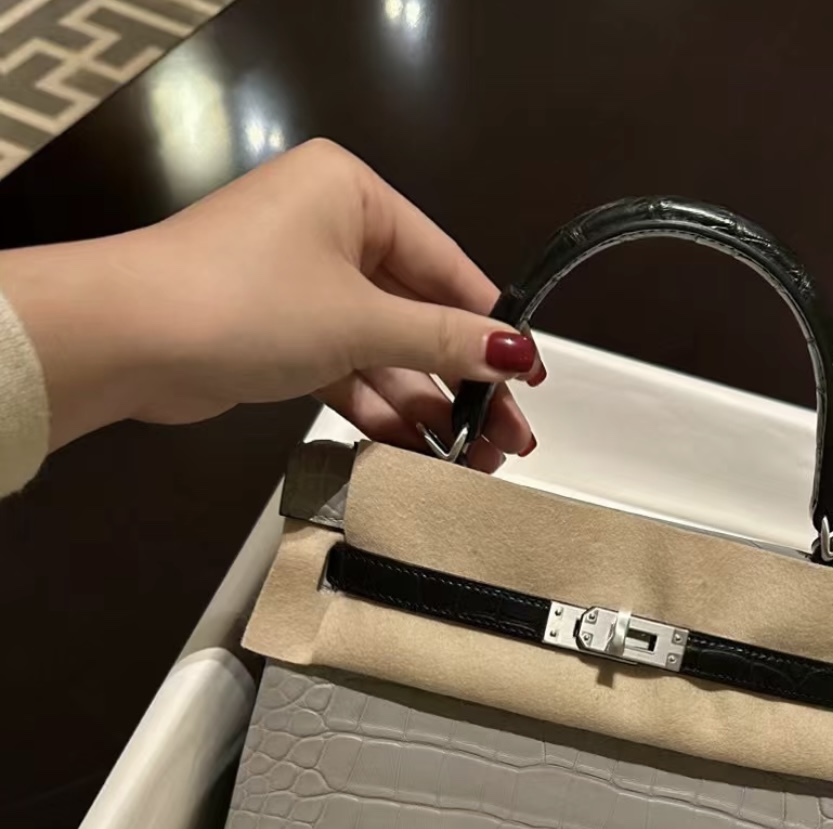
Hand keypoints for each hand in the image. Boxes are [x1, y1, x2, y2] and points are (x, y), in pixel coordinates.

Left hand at [0, 139, 539, 469]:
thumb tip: (515, 353)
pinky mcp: (278, 335)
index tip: (529, 376)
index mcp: (351, 194)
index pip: (445, 266)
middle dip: (460, 381)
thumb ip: (442, 341)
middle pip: (417, 314)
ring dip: (424, 405)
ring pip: (383, 351)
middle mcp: (328, 230)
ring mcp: (301, 286)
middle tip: (506, 437)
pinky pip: (346, 371)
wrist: (128, 340)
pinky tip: (416, 449)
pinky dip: (378, 407)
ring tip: (469, 458)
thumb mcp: (359, 321)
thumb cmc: (243, 302)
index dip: (490, 326)